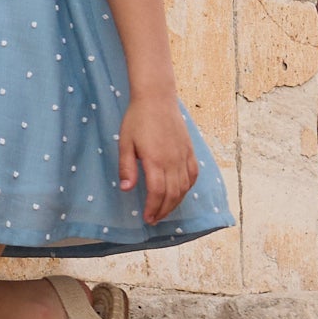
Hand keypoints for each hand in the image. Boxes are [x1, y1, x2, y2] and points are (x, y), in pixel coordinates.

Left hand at [119, 94, 198, 222]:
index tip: (147, 218)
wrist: (157, 99)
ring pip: (184, 187)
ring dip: (175, 203)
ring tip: (165, 211)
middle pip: (172, 194)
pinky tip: (181, 193)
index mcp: (156, 160)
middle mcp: (173, 161)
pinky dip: (188, 188)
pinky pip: (193, 175)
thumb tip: (126, 189)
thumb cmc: (137, 119)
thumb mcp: (125, 143)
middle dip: (163, 210)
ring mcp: (183, 156)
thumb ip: (126, 167)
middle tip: (154, 219)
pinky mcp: (190, 150)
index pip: (157, 193)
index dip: (153, 208)